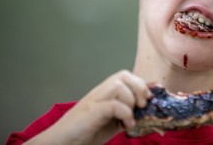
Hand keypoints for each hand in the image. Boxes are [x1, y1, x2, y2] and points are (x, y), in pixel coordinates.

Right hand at [26, 70, 150, 144]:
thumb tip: (146, 112)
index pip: (127, 76)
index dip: (142, 84)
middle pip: (123, 75)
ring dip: (131, 101)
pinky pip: (114, 105)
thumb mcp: (112, 121)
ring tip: (132, 117)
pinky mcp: (92, 111)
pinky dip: (126, 114)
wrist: (62, 142)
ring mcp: (95, 100)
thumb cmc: (86, 131)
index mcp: (106, 92)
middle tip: (142, 105)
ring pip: (119, 85)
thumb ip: (126, 113)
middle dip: (139, 88)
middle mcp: (100, 92)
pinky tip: (127, 125)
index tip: (151, 98)